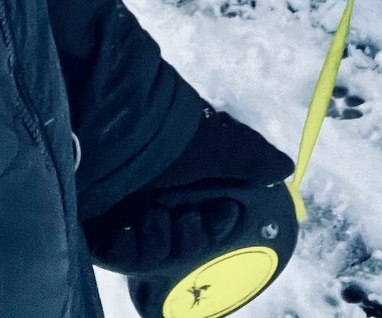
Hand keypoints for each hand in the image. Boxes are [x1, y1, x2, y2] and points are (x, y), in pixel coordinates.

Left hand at [82, 107, 292, 274]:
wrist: (118, 127)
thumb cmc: (170, 137)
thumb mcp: (218, 144)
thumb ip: (251, 158)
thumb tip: (286, 167)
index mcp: (177, 182)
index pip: (202, 220)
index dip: (217, 226)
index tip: (225, 213)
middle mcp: (151, 197)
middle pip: (179, 242)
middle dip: (192, 238)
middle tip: (192, 218)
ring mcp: (121, 212)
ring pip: (151, 253)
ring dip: (163, 239)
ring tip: (158, 215)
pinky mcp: (95, 226)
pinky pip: (117, 253)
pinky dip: (130, 245)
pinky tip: (134, 225)